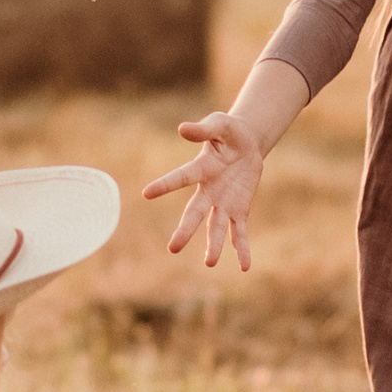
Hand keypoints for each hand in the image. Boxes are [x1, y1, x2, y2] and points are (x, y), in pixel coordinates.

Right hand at [142, 111, 265, 271]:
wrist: (246, 143)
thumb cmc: (228, 131)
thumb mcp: (219, 124)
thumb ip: (203, 129)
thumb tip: (182, 129)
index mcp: (201, 169)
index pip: (180, 178)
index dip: (164, 185)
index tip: (146, 193)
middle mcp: (208, 191)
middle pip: (194, 213)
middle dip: (185, 230)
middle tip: (173, 248)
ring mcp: (223, 203)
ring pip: (216, 227)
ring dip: (213, 245)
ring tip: (210, 263)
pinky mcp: (239, 209)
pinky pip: (239, 232)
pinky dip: (242, 248)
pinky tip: (244, 267)